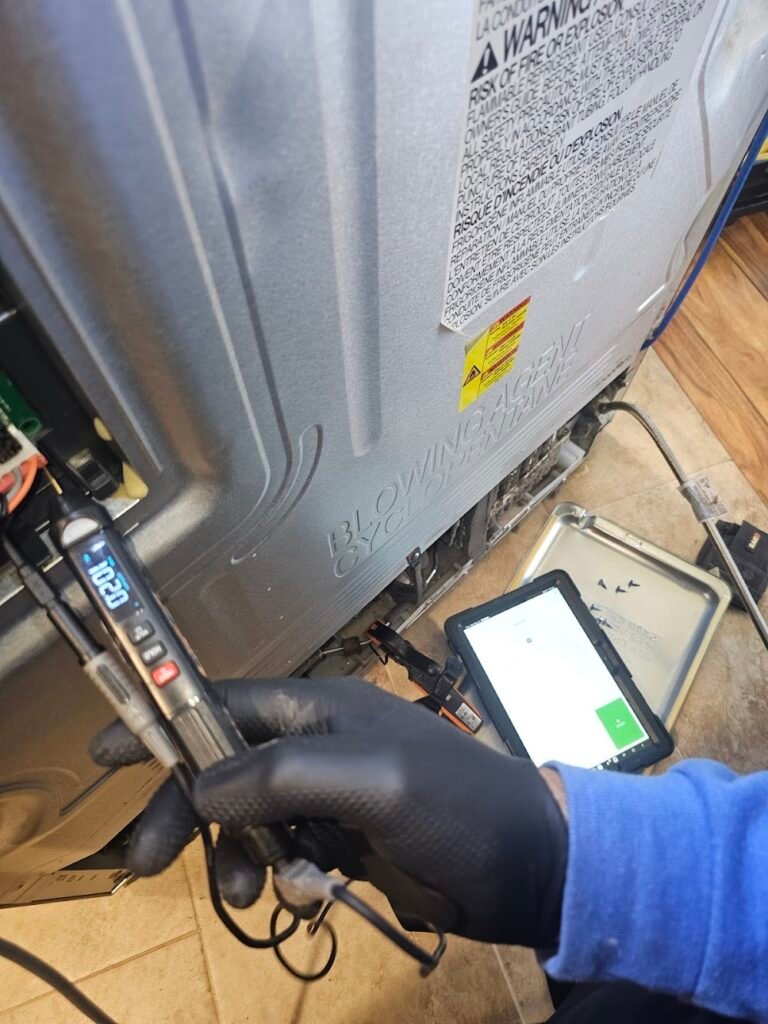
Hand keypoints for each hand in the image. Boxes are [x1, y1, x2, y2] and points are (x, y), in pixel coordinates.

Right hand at [92, 677, 566, 946]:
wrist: (529, 863)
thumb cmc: (457, 805)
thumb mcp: (373, 779)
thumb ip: (285, 775)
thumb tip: (206, 785)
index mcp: (320, 709)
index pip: (225, 704)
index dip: (166, 721)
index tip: (107, 751)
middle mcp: (318, 744)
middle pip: (225, 767)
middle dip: (187, 810)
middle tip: (143, 861)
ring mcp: (331, 794)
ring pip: (250, 819)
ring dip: (236, 856)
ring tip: (241, 895)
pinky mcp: (345, 839)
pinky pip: (286, 855)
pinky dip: (281, 877)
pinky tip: (304, 897)